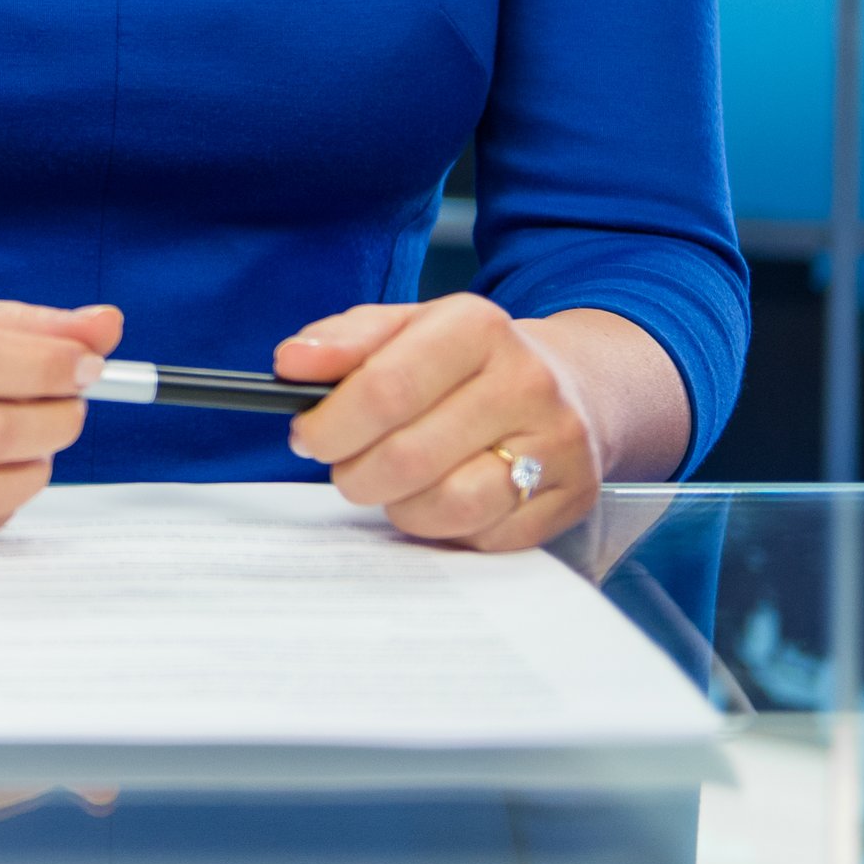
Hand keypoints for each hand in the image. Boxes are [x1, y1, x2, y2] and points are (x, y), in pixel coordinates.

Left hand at [276, 296, 606, 549]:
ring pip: (448, 505)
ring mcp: (557, 443)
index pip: (385, 390)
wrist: (568, 383)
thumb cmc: (464, 359)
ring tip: (393, 484)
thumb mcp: (404, 328)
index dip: (332, 424)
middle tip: (345, 467)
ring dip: (400, 506)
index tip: (307, 437)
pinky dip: (447, 527)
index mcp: (477, 326)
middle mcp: (527, 381)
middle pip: (409, 456)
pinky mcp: (572, 496)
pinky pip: (484, 536)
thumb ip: (341, 341)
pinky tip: (442, 497)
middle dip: (355, 473)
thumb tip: (291, 363)